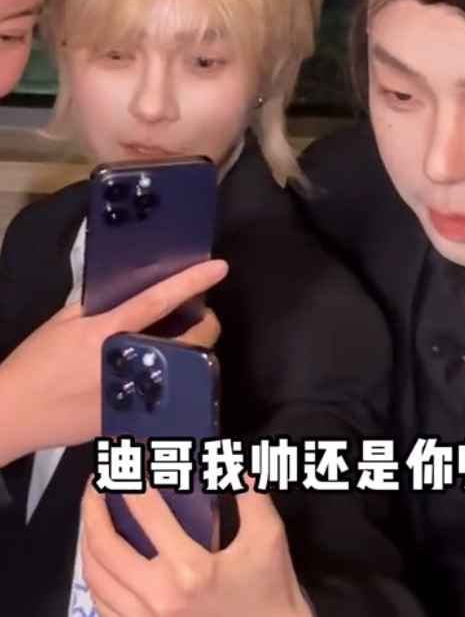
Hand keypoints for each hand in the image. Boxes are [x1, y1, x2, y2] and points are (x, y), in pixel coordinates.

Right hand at [0, 258, 226, 465]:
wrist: (12, 415)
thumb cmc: (35, 361)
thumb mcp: (63, 321)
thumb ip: (100, 305)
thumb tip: (129, 290)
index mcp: (107, 332)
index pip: (159, 301)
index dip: (192, 283)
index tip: (219, 268)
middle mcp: (127, 364)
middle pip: (190, 341)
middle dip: (204, 324)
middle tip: (196, 314)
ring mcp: (134, 396)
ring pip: (185, 369)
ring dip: (190, 351)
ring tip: (178, 341)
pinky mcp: (132, 421)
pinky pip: (165, 395)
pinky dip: (169, 379)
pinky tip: (159, 372)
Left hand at [81, 479, 312, 616]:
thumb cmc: (270, 591)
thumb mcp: (268, 536)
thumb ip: (250, 491)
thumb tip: (231, 457)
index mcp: (189, 569)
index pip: (146, 511)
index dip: (133, 476)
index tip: (131, 454)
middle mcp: (157, 598)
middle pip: (105, 545)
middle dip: (93, 505)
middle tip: (97, 478)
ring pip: (95, 577)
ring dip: (88, 538)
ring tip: (93, 511)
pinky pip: (101, 605)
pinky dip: (95, 574)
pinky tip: (100, 556)